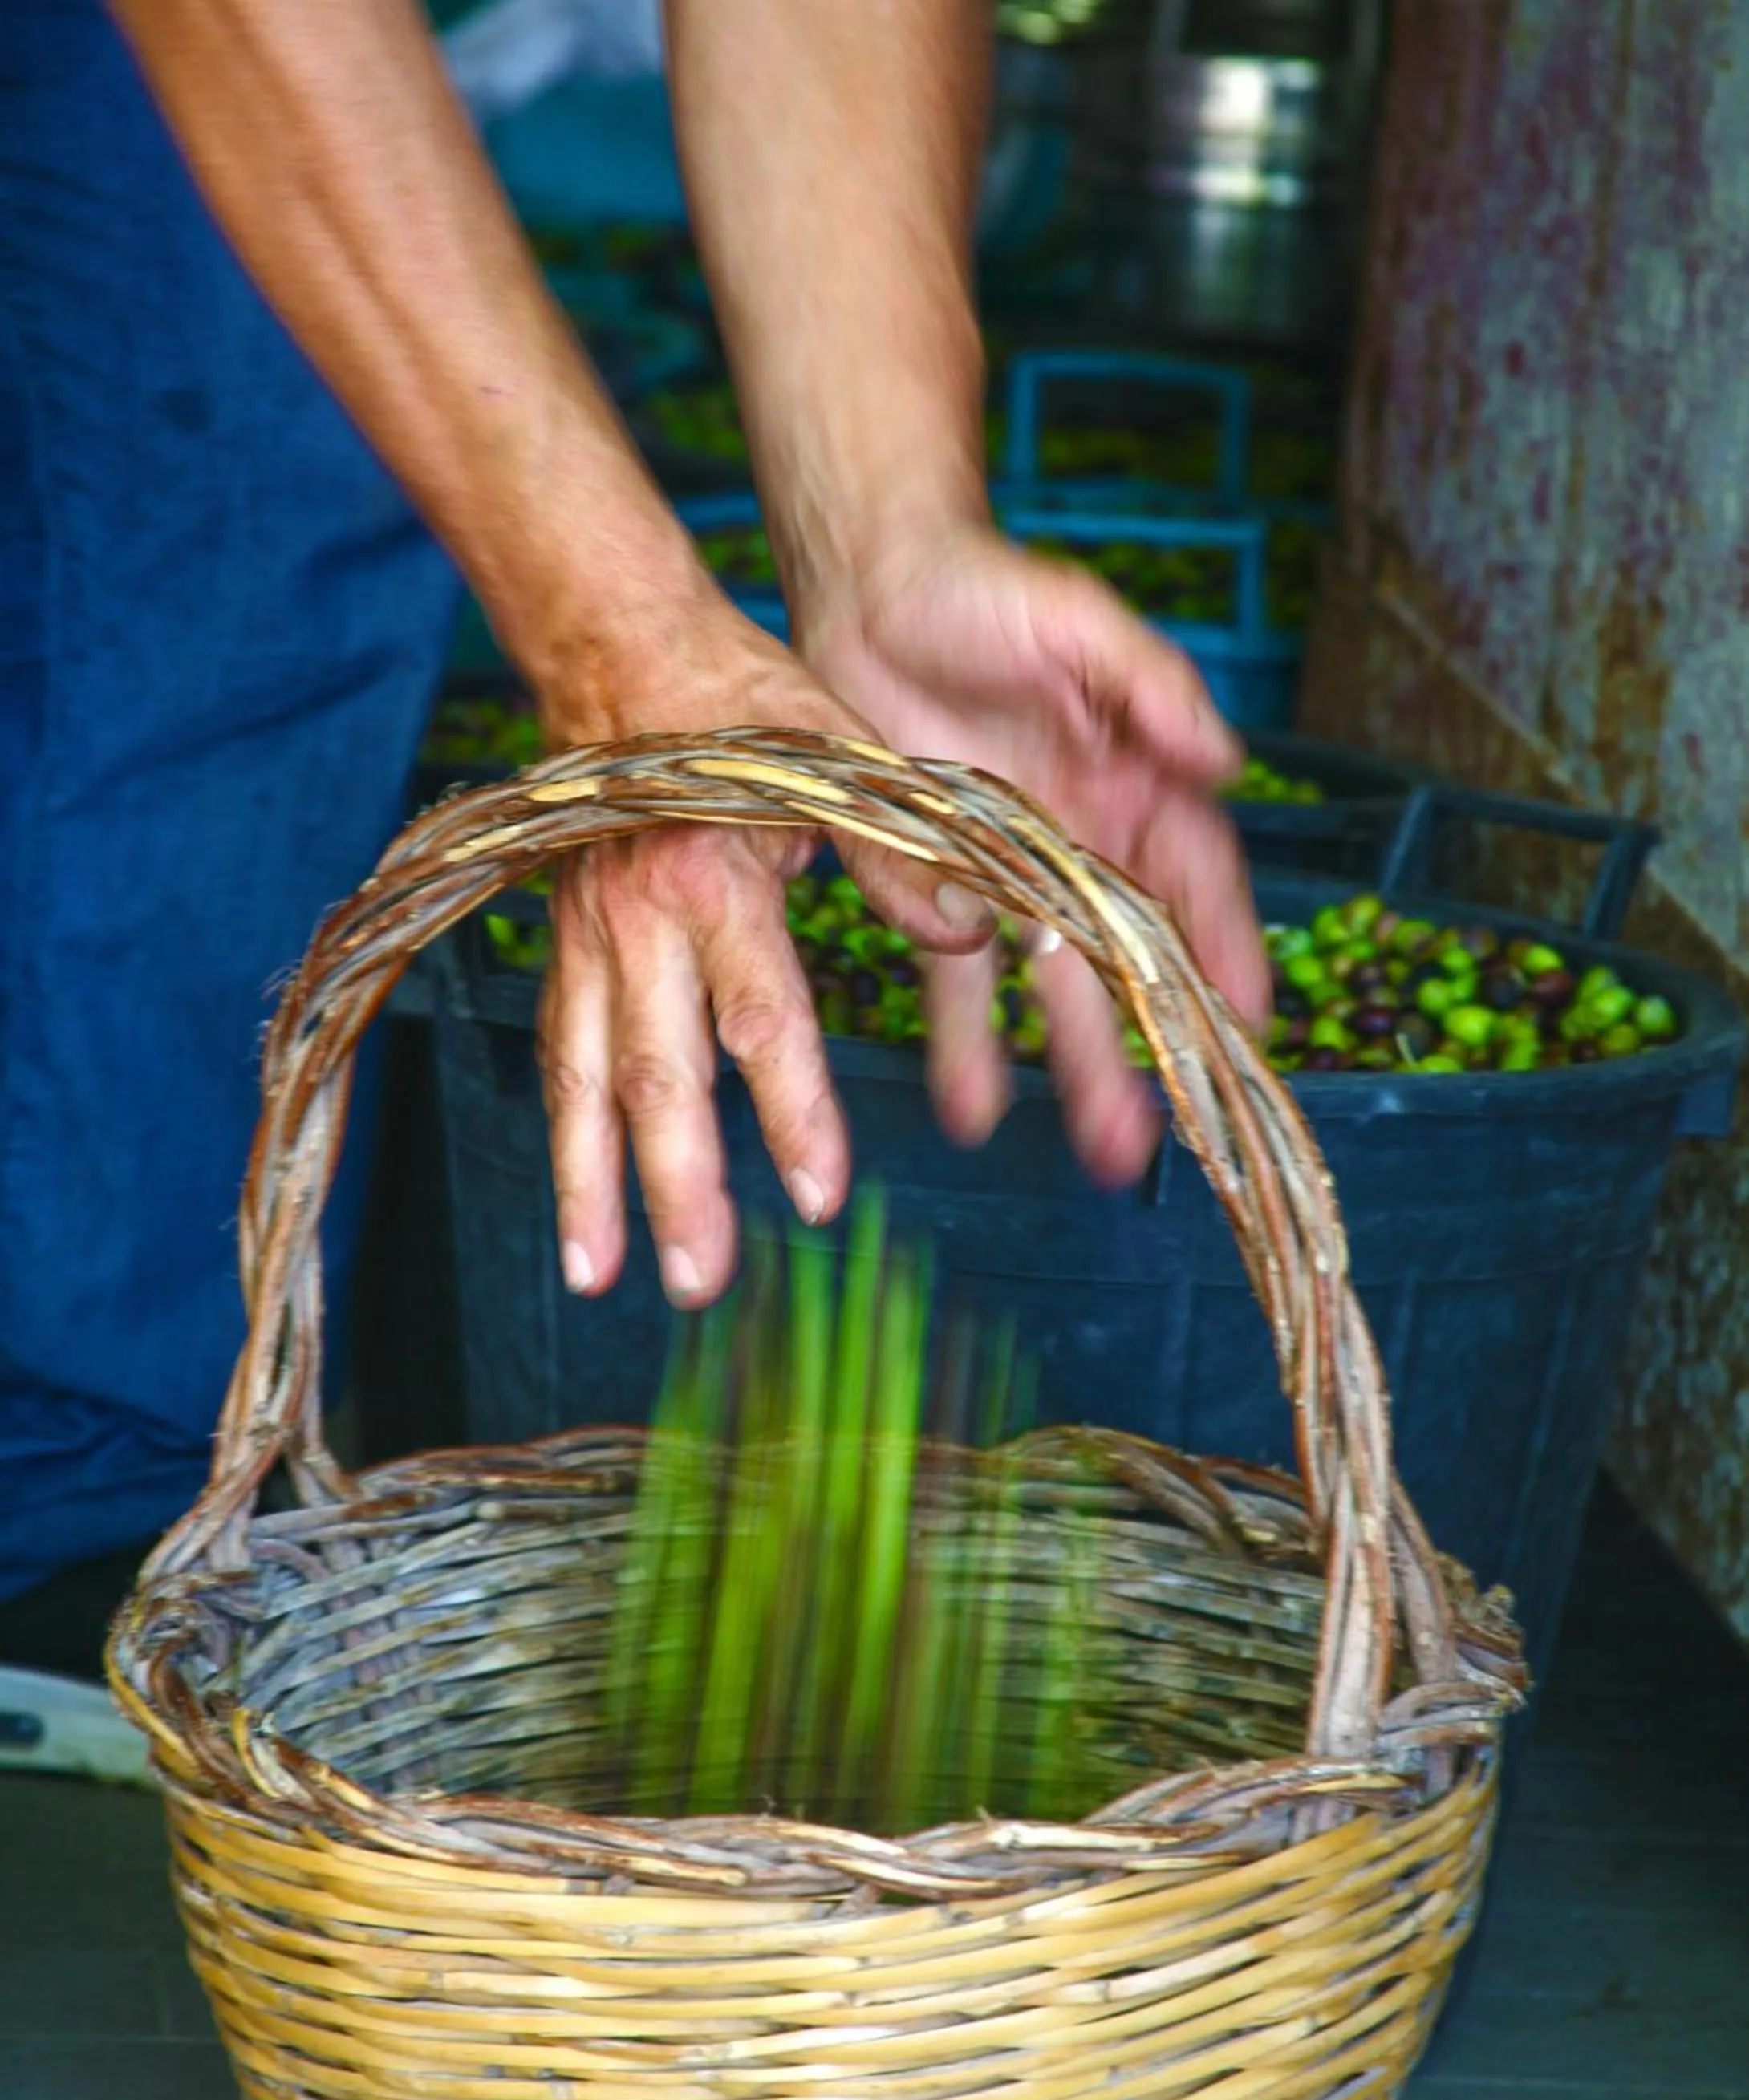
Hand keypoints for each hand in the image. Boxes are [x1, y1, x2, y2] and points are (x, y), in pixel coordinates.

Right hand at [535, 595, 993, 1308]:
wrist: (619, 648)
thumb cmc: (739, 701)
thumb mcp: (842, 757)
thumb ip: (904, 853)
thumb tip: (972, 931)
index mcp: (715, 881)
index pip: (762, 1022)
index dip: (793, 1114)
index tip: (821, 1195)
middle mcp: (638, 921)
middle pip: (655, 1077)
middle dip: (675, 1189)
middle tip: (699, 1282)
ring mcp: (587, 937)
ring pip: (581, 1079)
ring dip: (590, 1183)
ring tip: (596, 1275)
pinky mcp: (562, 943)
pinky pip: (556, 1050)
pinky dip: (562, 1131)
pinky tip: (575, 1201)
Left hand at [800, 518, 1270, 1188]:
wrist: (865, 586)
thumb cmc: (984, 589)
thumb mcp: (1076, 620)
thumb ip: (1150, 686)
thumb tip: (1224, 758)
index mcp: (1138, 785)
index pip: (1200, 883)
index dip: (1226, 952)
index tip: (1248, 1025)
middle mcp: (1085, 843)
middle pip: (1128, 960)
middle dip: (1147, 1049)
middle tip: (1162, 1136)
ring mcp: (1012, 873)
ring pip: (1051, 986)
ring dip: (1070, 1067)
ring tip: (1087, 1151)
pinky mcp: (936, 884)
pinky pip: (951, 976)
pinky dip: (963, 1040)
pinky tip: (968, 1109)